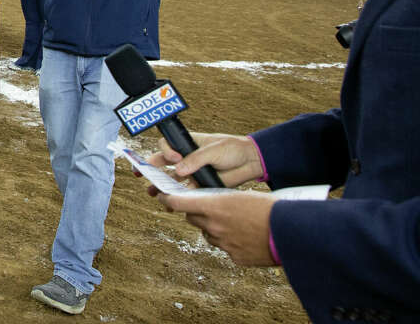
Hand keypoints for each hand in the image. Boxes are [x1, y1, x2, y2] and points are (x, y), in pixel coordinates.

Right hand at [145, 133, 264, 192]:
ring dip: (162, 186)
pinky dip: (179, 197)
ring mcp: (193, 172)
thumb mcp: (214, 150)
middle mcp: (187, 158)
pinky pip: (187, 192)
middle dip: (151, 169)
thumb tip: (180, 170)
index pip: (167, 146)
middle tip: (141, 175)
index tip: (174, 158)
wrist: (251, 162)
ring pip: (172, 180)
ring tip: (153, 193)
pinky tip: (172, 203)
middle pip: (163, 163)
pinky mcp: (201, 185)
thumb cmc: (233, 149)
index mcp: (187, 144)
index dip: (165, 152)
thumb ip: (196, 159)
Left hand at [158, 191, 276, 265]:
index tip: (161, 196)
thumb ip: (220, 200)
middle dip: (196, 213)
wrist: (291, 232)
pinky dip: (231, 243)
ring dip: (214, 228)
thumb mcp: (241, 196)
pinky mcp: (234, 257)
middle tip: (210, 208)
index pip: (177, 202)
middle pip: (192, 218)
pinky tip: (246, 237)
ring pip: (208, 234)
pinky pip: (225, 248)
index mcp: (213, 206)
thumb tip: (209, 203)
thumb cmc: (269, 208)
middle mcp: (214, 226)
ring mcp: (223, 244)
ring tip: (235, 222)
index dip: (166, 199)